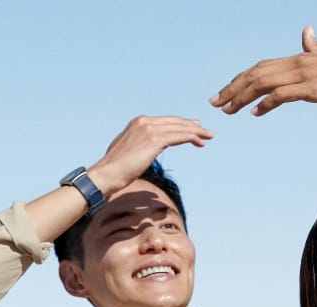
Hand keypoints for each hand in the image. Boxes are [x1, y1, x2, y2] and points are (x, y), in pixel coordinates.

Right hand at [88, 116, 213, 195]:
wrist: (107, 174)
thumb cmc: (116, 169)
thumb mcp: (129, 152)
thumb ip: (139, 147)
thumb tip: (144, 152)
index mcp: (138, 123)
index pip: (164, 122)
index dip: (180, 125)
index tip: (192, 128)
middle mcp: (144, 122)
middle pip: (174, 122)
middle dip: (191, 126)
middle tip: (205, 132)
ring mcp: (149, 130)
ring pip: (179, 128)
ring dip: (196, 132)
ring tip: (208, 137)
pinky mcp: (154, 140)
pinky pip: (178, 136)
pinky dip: (191, 137)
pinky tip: (200, 142)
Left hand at [210, 25, 316, 115]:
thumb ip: (315, 48)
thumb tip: (306, 33)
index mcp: (300, 57)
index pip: (263, 67)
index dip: (242, 78)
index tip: (226, 91)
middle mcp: (298, 62)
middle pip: (256, 73)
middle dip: (233, 87)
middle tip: (215, 102)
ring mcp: (304, 75)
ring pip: (263, 83)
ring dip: (242, 96)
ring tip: (227, 109)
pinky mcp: (312, 89)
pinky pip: (281, 95)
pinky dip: (265, 103)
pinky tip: (254, 113)